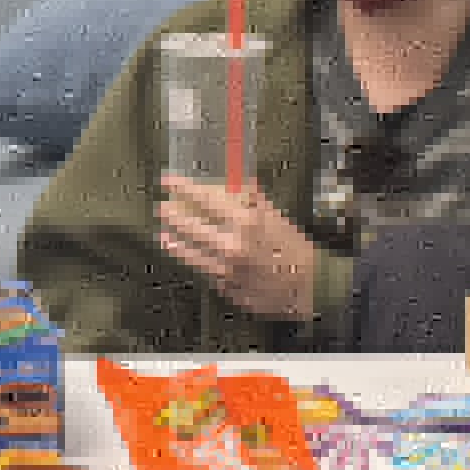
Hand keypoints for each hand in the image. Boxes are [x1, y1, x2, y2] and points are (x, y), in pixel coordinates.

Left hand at [152, 173, 323, 323]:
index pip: (204, 199)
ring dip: (175, 241)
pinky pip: (204, 271)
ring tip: (164, 233)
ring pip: (191, 253)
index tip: (167, 181)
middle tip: (161, 207)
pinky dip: (192, 260)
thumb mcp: (274, 216)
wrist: (308, 286)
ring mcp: (227, 270)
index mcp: (246, 222)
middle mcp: (232, 246)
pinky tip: (183, 252)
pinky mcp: (226, 288)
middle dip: (173, 215)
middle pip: (191, 227)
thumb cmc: (293, 247)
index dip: (182, 188)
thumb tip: (231, 182)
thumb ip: (249, 200)